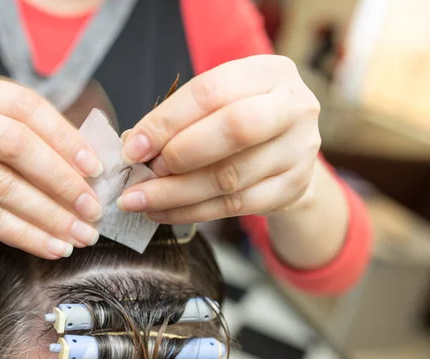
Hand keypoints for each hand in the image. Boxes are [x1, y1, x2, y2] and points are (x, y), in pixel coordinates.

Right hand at [0, 70, 102, 258]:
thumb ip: (39, 137)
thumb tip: (95, 167)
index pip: (26, 106)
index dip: (66, 137)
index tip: (97, 169)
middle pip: (15, 144)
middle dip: (62, 180)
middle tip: (93, 209)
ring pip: (3, 187)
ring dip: (50, 216)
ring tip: (80, 234)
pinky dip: (26, 236)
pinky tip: (53, 247)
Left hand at [117, 55, 321, 223]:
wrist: (287, 151)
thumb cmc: (239, 118)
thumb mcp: (216, 104)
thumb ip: (179, 119)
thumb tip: (134, 145)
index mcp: (269, 72)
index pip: (212, 91)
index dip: (167, 121)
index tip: (133, 148)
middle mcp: (294, 106)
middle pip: (235, 130)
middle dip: (180, 154)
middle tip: (143, 172)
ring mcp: (299, 150)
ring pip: (231, 177)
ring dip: (176, 192)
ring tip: (140, 199)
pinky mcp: (294, 187)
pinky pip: (235, 206)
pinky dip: (192, 212)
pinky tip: (162, 212)